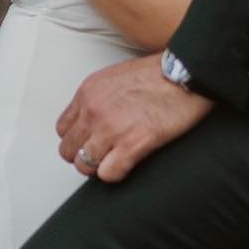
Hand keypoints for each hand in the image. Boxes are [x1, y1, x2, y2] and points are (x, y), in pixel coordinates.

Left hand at [57, 54, 214, 182]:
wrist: (184, 73)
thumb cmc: (157, 74)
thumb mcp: (114, 77)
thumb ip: (98, 98)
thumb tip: (94, 118)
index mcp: (87, 92)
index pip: (63, 128)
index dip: (76, 139)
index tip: (88, 143)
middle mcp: (92, 111)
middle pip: (68, 149)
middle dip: (82, 156)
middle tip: (100, 157)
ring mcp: (110, 129)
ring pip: (83, 164)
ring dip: (97, 168)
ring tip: (112, 163)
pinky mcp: (132, 144)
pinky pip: (108, 174)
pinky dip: (115, 174)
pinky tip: (126, 165)